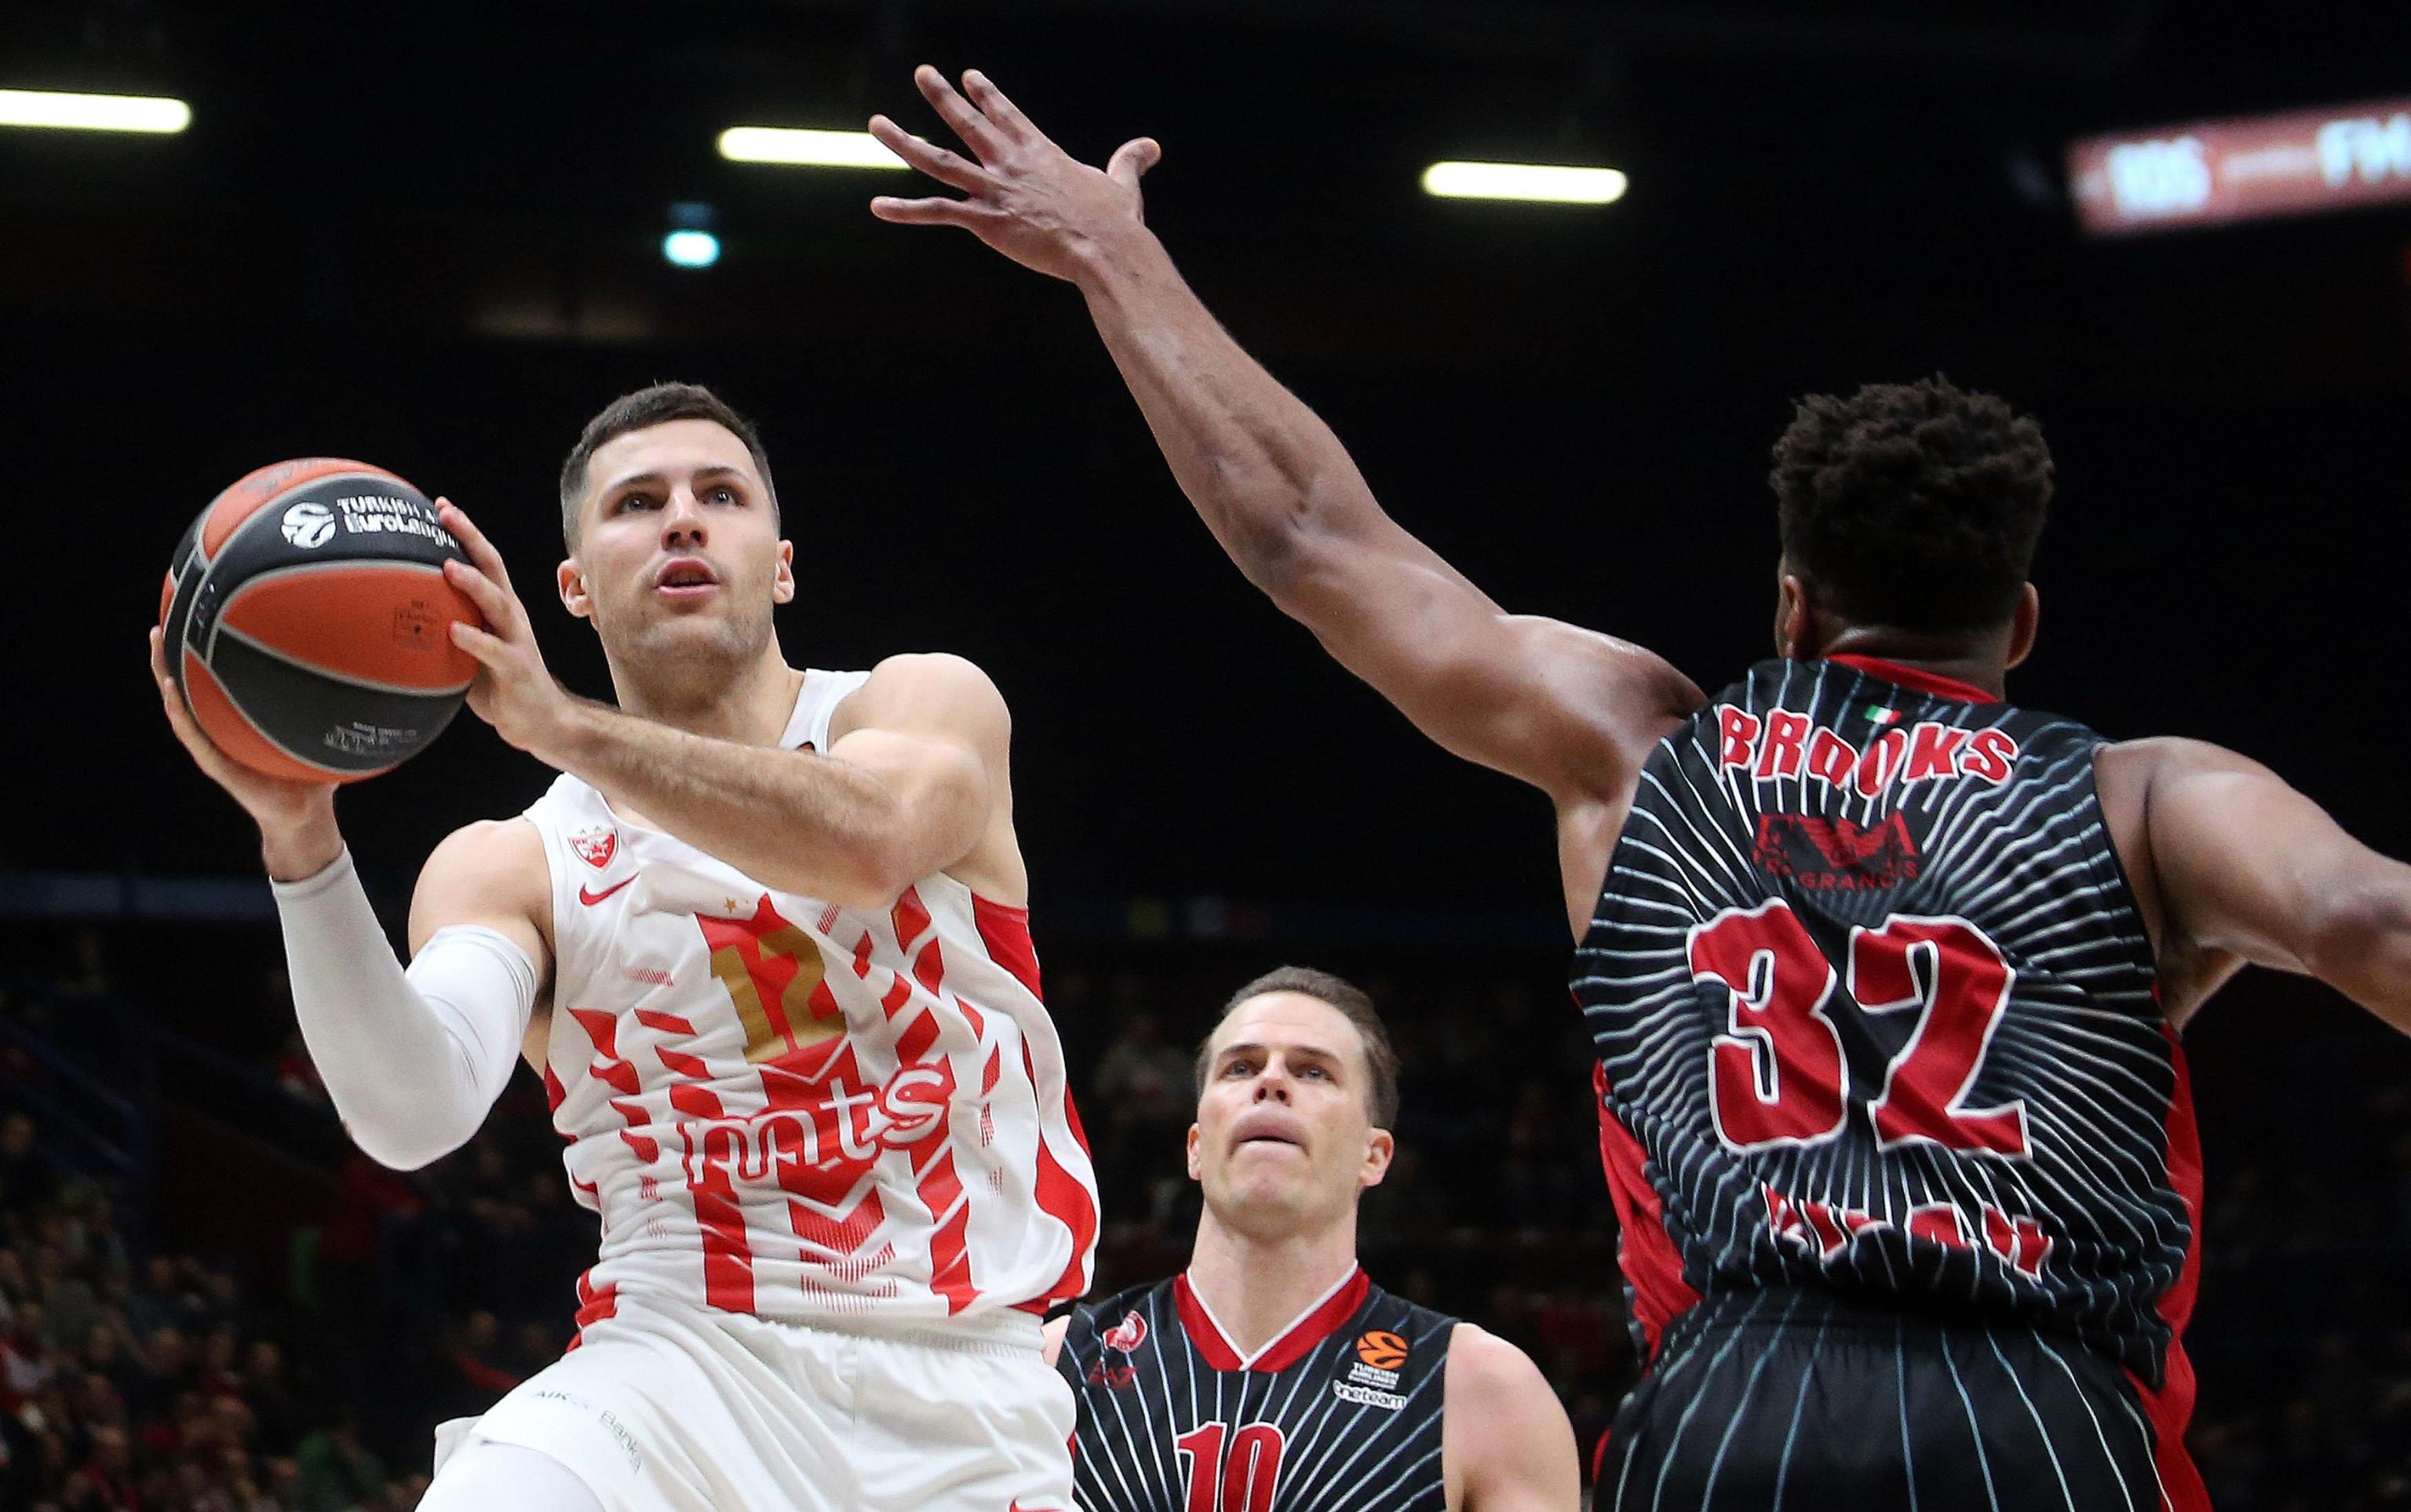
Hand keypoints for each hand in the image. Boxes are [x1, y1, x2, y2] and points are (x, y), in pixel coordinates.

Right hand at [148, 626, 340, 877]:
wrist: (306, 815)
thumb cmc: (312, 773)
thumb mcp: (317, 729)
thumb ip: (328, 704)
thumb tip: (359, 668)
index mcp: (235, 720)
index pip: (210, 680)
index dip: (196, 653)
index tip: (189, 618)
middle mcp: (218, 730)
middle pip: (185, 686)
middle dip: (170, 655)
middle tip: (160, 622)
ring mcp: (212, 746)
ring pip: (178, 706)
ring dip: (165, 674)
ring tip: (157, 643)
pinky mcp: (216, 765)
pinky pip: (193, 735)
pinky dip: (180, 712)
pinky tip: (172, 688)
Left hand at [438, 501, 576, 759]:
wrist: (541, 721)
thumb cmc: (498, 685)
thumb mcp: (468, 650)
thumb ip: (445, 628)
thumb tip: (392, 616)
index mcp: (500, 608)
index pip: (484, 561)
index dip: (465, 532)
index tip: (440, 506)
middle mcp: (512, 616)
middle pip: (493, 568)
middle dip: (469, 538)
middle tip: (445, 514)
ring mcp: (517, 640)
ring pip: (498, 603)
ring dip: (473, 583)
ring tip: (447, 567)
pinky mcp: (517, 669)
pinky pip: (495, 651)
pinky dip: (474, 639)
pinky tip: (453, 631)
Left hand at [868, 66, 1160, 283]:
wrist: (1106, 250)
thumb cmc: (1115, 222)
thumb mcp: (1123, 184)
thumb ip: (1129, 160)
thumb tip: (1151, 146)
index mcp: (1040, 152)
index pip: (1007, 115)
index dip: (986, 95)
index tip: (969, 77)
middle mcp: (1011, 164)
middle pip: (968, 123)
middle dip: (942, 96)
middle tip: (922, 73)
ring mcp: (995, 190)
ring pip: (938, 160)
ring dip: (903, 142)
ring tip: (875, 124)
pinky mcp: (986, 221)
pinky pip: (937, 213)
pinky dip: (906, 211)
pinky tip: (878, 206)